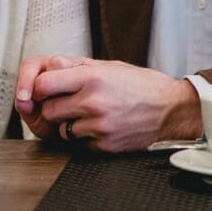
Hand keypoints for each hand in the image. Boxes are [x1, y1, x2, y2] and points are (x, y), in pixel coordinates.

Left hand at [22, 57, 202, 152]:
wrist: (172, 110)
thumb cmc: (142, 85)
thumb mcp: (110, 66)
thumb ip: (77, 66)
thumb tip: (50, 65)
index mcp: (92, 77)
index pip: (43, 84)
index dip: (39, 88)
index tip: (45, 89)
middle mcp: (93, 102)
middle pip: (48, 110)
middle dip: (54, 107)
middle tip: (70, 103)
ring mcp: (99, 126)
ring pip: (62, 130)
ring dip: (69, 124)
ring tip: (90, 114)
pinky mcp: (105, 145)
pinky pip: (80, 144)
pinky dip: (86, 138)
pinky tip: (103, 126)